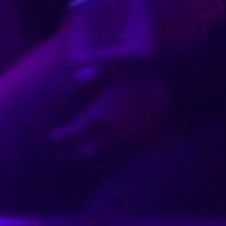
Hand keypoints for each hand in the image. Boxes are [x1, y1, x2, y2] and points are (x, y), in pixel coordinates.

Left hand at [50, 73, 169, 162]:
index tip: (53, 137)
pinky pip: (122, 154)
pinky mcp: (141, 146)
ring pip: (103, 155)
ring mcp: (125, 143)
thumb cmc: (139, 76)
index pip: (71, 134)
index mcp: (96, 119)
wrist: (173, 91)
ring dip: (92, 155)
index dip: (61, 137)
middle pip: (84, 150)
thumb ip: (92, 76)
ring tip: (85, 155)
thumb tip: (77, 77)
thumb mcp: (112, 71)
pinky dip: (113, 155)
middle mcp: (107, 136)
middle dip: (71, 152)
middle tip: (61, 155)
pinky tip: (110, 153)